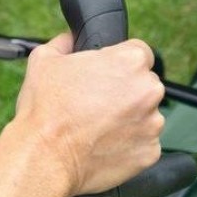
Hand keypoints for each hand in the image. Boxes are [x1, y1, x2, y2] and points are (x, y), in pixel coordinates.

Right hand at [12, 32, 164, 195]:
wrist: (44, 157)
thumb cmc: (45, 109)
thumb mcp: (44, 60)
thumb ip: (64, 42)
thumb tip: (69, 39)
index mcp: (129, 61)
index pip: (139, 52)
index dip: (120, 63)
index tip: (107, 76)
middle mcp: (148, 90)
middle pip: (145, 84)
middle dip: (126, 91)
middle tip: (96, 103)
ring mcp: (152, 123)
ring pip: (146, 115)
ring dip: (129, 118)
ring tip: (96, 126)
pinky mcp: (150, 152)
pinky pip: (144, 143)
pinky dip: (128, 144)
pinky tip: (103, 144)